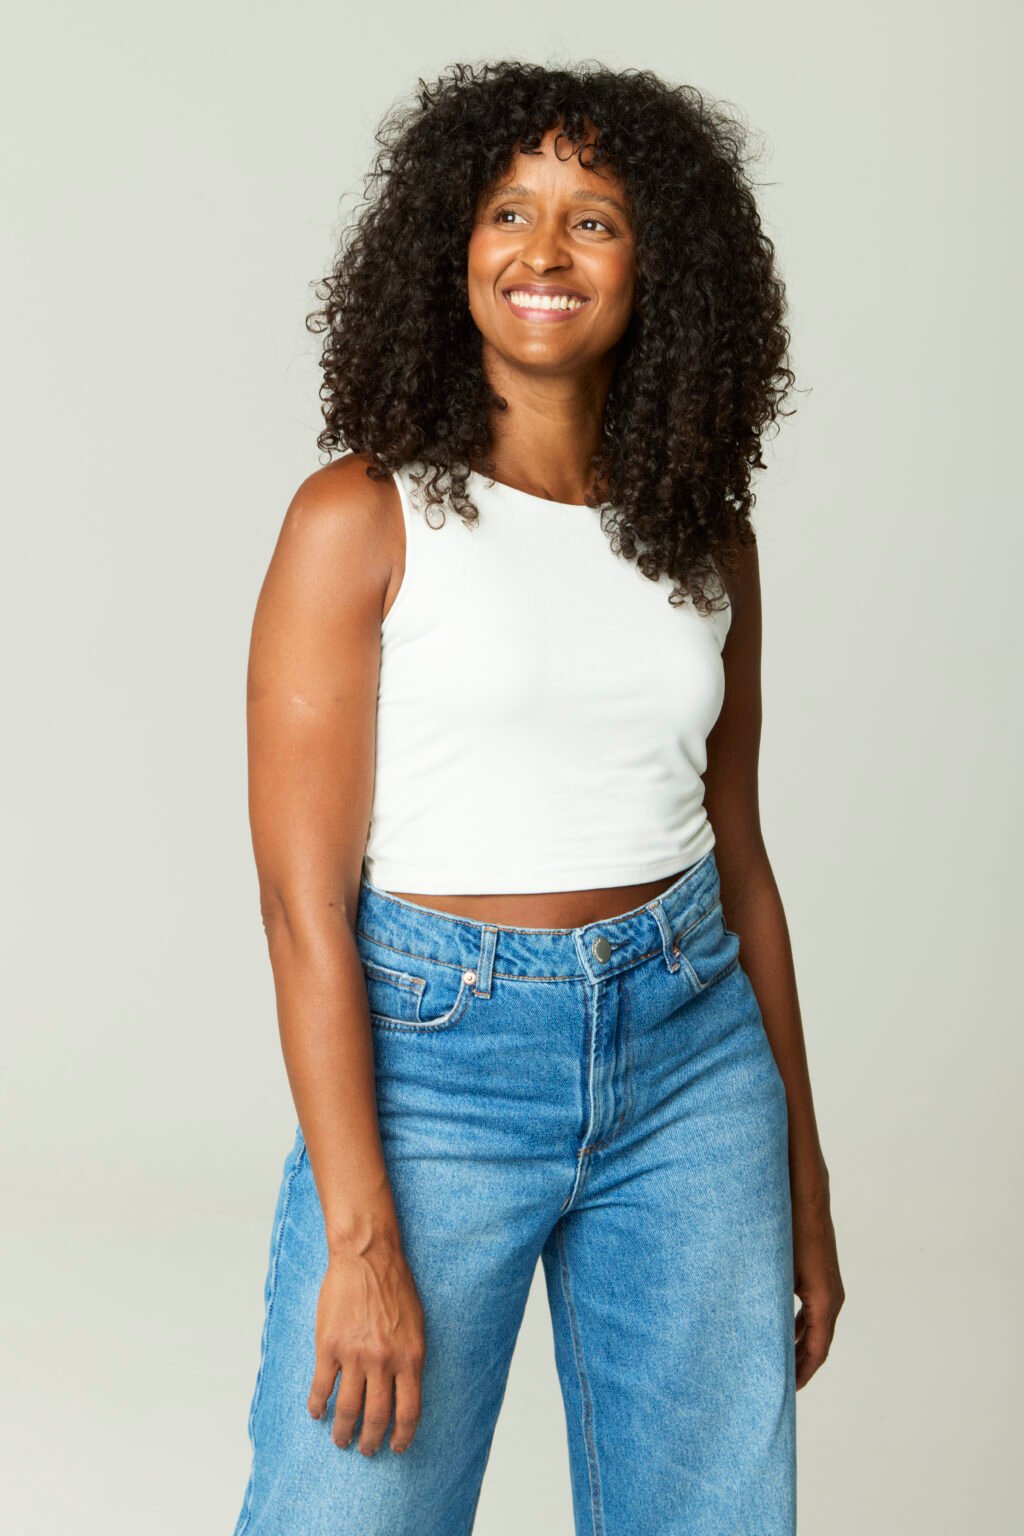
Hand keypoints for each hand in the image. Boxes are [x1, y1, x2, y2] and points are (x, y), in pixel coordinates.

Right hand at [306, 1236, 425, 1454]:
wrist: (367, 1257)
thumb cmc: (396, 1287)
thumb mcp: (417, 1326)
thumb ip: (410, 1360)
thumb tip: (406, 1392)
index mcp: (410, 1357)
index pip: (409, 1411)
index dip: (403, 1435)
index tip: (397, 1447)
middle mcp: (383, 1362)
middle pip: (377, 1417)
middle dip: (371, 1441)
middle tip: (366, 1450)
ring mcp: (355, 1356)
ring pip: (347, 1409)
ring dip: (344, 1430)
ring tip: (342, 1440)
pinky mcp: (329, 1347)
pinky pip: (322, 1388)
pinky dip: (317, 1406)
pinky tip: (316, 1413)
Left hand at [790, 1168, 844, 1388]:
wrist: (804, 1193)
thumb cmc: (788, 1228)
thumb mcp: (776, 1270)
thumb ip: (771, 1304)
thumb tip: (754, 1335)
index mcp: (824, 1301)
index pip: (816, 1351)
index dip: (801, 1374)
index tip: (784, 1392)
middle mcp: (831, 1296)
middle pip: (817, 1344)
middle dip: (799, 1365)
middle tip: (776, 1385)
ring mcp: (828, 1285)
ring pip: (815, 1327)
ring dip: (799, 1346)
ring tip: (777, 1363)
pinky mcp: (819, 1274)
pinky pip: (812, 1310)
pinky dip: (800, 1326)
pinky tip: (782, 1330)